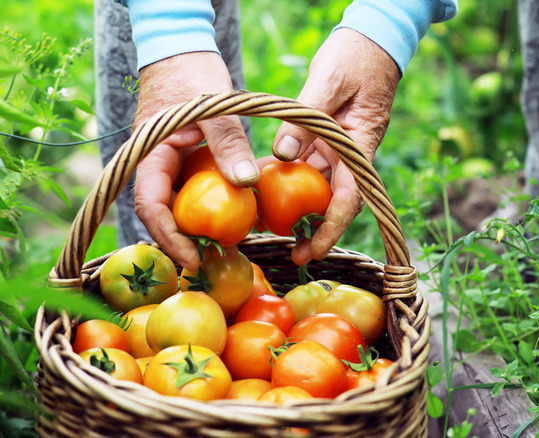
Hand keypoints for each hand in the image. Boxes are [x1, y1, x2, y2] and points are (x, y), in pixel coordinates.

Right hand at [133, 51, 258, 270]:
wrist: (182, 50)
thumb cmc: (193, 74)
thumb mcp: (215, 109)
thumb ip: (228, 144)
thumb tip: (247, 184)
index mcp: (149, 155)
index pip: (150, 206)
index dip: (169, 236)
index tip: (192, 256)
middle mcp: (154, 165)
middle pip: (163, 213)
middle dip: (184, 241)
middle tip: (213, 262)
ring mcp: (168, 164)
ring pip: (178, 205)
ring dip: (197, 227)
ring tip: (225, 247)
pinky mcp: (183, 161)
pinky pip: (192, 190)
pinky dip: (208, 206)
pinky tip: (233, 218)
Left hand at [272, 28, 401, 265]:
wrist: (371, 40)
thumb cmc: (355, 57)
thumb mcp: (328, 82)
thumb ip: (305, 119)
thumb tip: (281, 154)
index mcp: (359, 144)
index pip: (350, 196)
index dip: (332, 227)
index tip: (315, 250)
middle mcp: (350, 152)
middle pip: (335, 200)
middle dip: (315, 229)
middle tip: (293, 254)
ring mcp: (339, 147)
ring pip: (319, 185)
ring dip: (299, 207)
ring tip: (273, 226)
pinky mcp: (326, 139)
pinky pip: (308, 163)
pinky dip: (289, 176)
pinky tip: (266, 184)